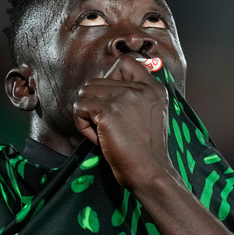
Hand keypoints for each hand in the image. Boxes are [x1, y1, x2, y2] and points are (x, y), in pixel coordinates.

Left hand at [73, 56, 178, 189]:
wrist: (150, 172)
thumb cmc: (146, 151)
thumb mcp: (152, 114)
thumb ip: (136, 97)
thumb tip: (104, 87)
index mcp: (153, 88)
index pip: (126, 62)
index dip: (111, 76)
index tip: (111, 100)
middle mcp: (141, 88)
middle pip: (97, 80)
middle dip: (95, 104)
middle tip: (107, 127)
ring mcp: (124, 97)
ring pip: (85, 92)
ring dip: (87, 113)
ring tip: (103, 132)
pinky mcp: (108, 110)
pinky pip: (80, 107)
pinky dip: (83, 126)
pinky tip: (100, 139)